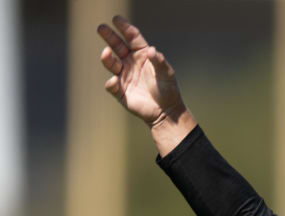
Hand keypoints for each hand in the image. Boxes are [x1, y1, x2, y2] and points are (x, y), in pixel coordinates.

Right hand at [97, 16, 195, 155]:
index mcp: (142, 55)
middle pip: (117, 46)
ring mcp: (124, 76)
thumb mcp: (166, 73)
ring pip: (111, 63)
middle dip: (109, 37)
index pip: (132, 38)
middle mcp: (131, 63)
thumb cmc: (168, 89)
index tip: (116, 19)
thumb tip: (151, 50)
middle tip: (101, 27)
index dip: (125, 28)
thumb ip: (159, 61)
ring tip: (106, 53)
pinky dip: (111, 82)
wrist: (166, 111)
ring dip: (107, 58)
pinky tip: (115, 80)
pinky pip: (112, 85)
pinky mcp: (120, 91)